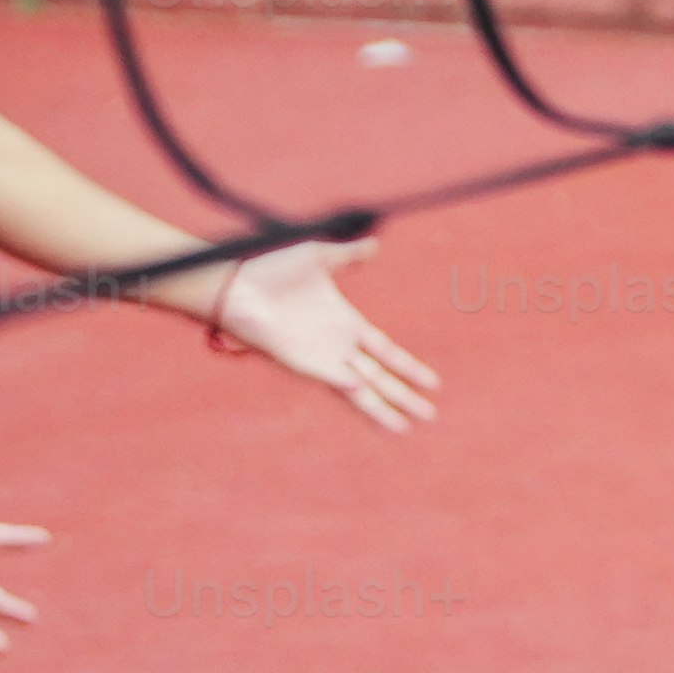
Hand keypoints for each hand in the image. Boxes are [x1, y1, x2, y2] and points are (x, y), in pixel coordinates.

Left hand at [206, 239, 444, 433]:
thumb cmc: (275, 270)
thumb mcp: (320, 257)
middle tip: (431, 416)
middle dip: (405, 396)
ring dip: (380, 406)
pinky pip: (329, 375)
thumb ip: (349, 256)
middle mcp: (337, 347)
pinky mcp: (300, 362)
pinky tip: (362, 388)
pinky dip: (346, 382)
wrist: (239, 284)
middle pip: (380, 377)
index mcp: (347, 325)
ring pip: (359, 388)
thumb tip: (375, 245)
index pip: (386, 351)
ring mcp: (320, 358)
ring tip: (403, 428)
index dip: (409, 367)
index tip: (434, 383)